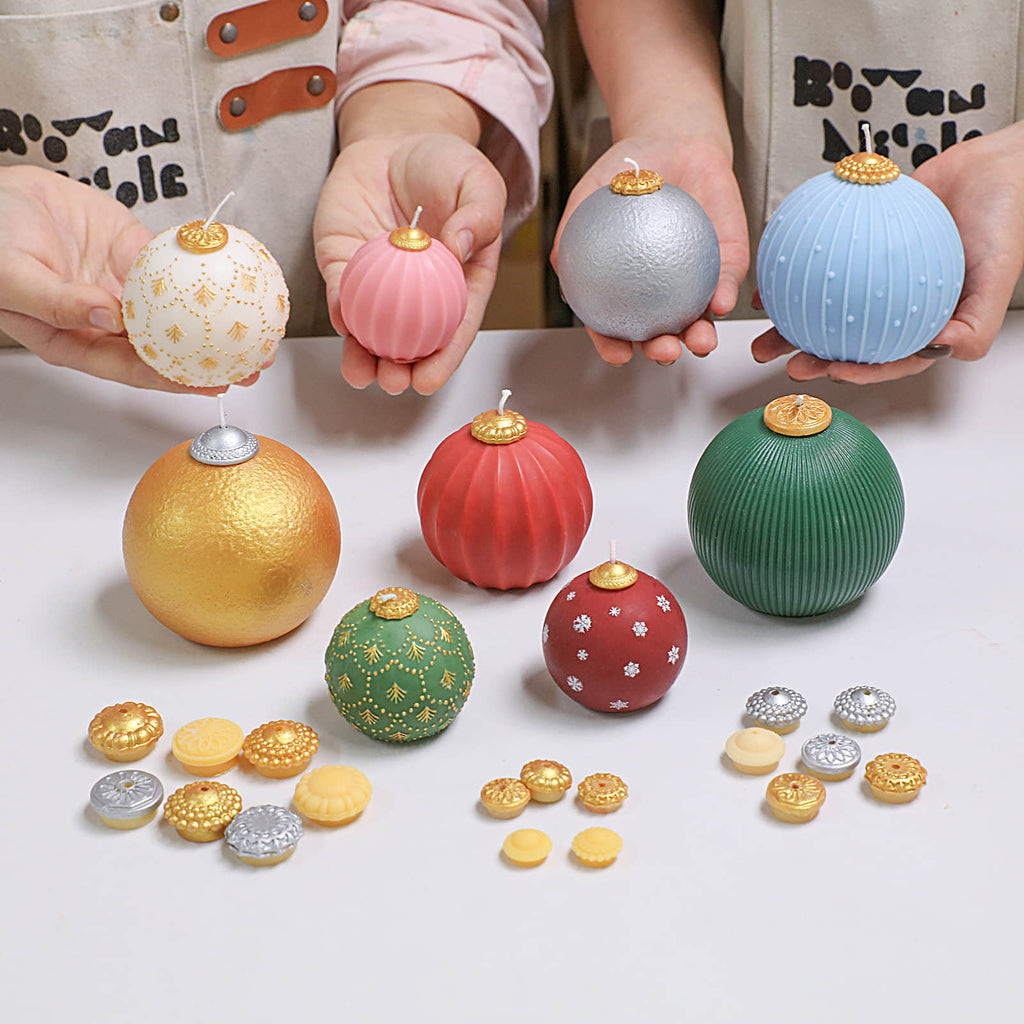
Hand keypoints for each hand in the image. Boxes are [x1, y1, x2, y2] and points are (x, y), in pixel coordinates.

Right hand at [0, 165, 240, 392]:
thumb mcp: (13, 277)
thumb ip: (59, 304)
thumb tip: (107, 317)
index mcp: (76, 339)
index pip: (134, 369)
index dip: (174, 379)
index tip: (213, 382)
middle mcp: (105, 320)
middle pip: (165, 348)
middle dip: (209, 359)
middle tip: (251, 364)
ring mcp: (123, 288)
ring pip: (176, 311)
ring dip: (214, 321)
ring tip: (255, 329)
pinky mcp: (133, 253)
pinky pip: (171, 266)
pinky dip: (201, 273)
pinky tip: (232, 281)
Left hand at [314, 132, 504, 394]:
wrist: (398, 139)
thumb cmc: (447, 164)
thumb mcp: (480, 183)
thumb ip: (480, 216)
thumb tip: (459, 248)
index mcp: (458, 284)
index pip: (452, 330)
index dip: (442, 361)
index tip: (428, 381)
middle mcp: (417, 292)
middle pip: (409, 341)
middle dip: (399, 370)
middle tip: (393, 380)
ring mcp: (378, 282)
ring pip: (368, 328)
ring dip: (363, 356)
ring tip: (362, 374)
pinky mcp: (343, 262)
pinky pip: (339, 291)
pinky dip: (339, 309)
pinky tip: (341, 322)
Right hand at [551, 135, 748, 365]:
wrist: (674, 136)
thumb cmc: (628, 169)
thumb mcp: (589, 195)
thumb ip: (572, 232)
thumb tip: (562, 269)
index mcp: (625, 286)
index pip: (615, 325)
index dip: (614, 346)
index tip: (618, 354)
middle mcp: (661, 291)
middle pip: (661, 332)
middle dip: (663, 350)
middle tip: (663, 350)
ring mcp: (697, 279)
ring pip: (700, 318)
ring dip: (700, 336)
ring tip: (699, 340)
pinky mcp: (729, 260)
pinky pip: (727, 280)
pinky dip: (725, 294)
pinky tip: (722, 300)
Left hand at [752, 122, 1023, 382]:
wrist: (995, 165)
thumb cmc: (1006, 218)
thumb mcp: (1000, 275)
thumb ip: (977, 323)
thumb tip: (940, 350)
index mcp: (926, 324)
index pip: (888, 360)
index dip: (859, 373)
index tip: (832, 372)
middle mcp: (894, 307)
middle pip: (848, 341)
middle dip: (812, 357)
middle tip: (782, 360)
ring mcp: (874, 279)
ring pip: (827, 307)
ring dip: (792, 324)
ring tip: (762, 330)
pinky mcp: (857, 249)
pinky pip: (823, 263)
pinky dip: (798, 271)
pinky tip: (772, 279)